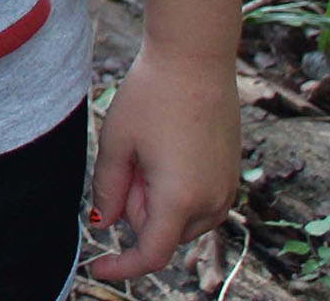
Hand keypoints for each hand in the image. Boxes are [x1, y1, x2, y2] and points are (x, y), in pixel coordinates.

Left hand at [87, 44, 238, 279]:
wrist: (196, 60)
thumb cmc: (152, 96)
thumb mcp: (117, 143)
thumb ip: (107, 190)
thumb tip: (104, 224)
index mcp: (180, 200)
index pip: (151, 254)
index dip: (122, 267)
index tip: (98, 269)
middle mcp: (211, 203)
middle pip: (161, 231)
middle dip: (135, 207)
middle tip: (127, 158)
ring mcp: (226, 191)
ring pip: (178, 218)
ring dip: (154, 198)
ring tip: (147, 149)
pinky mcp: (230, 177)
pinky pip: (195, 201)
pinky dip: (172, 189)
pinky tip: (164, 148)